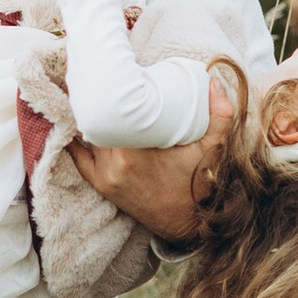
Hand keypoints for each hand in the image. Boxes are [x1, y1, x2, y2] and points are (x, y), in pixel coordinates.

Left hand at [74, 82, 237, 243]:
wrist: (189, 223)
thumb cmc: (198, 184)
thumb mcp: (213, 148)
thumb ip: (219, 114)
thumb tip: (213, 80)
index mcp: (138, 149)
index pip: (113, 110)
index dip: (112, 90)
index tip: (117, 74)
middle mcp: (115, 162)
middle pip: (97, 120)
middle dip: (101, 101)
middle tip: (105, 80)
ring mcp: (105, 175)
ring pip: (88, 135)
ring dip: (92, 118)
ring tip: (95, 96)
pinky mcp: (101, 185)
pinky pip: (79, 158)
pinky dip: (78, 140)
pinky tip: (80, 122)